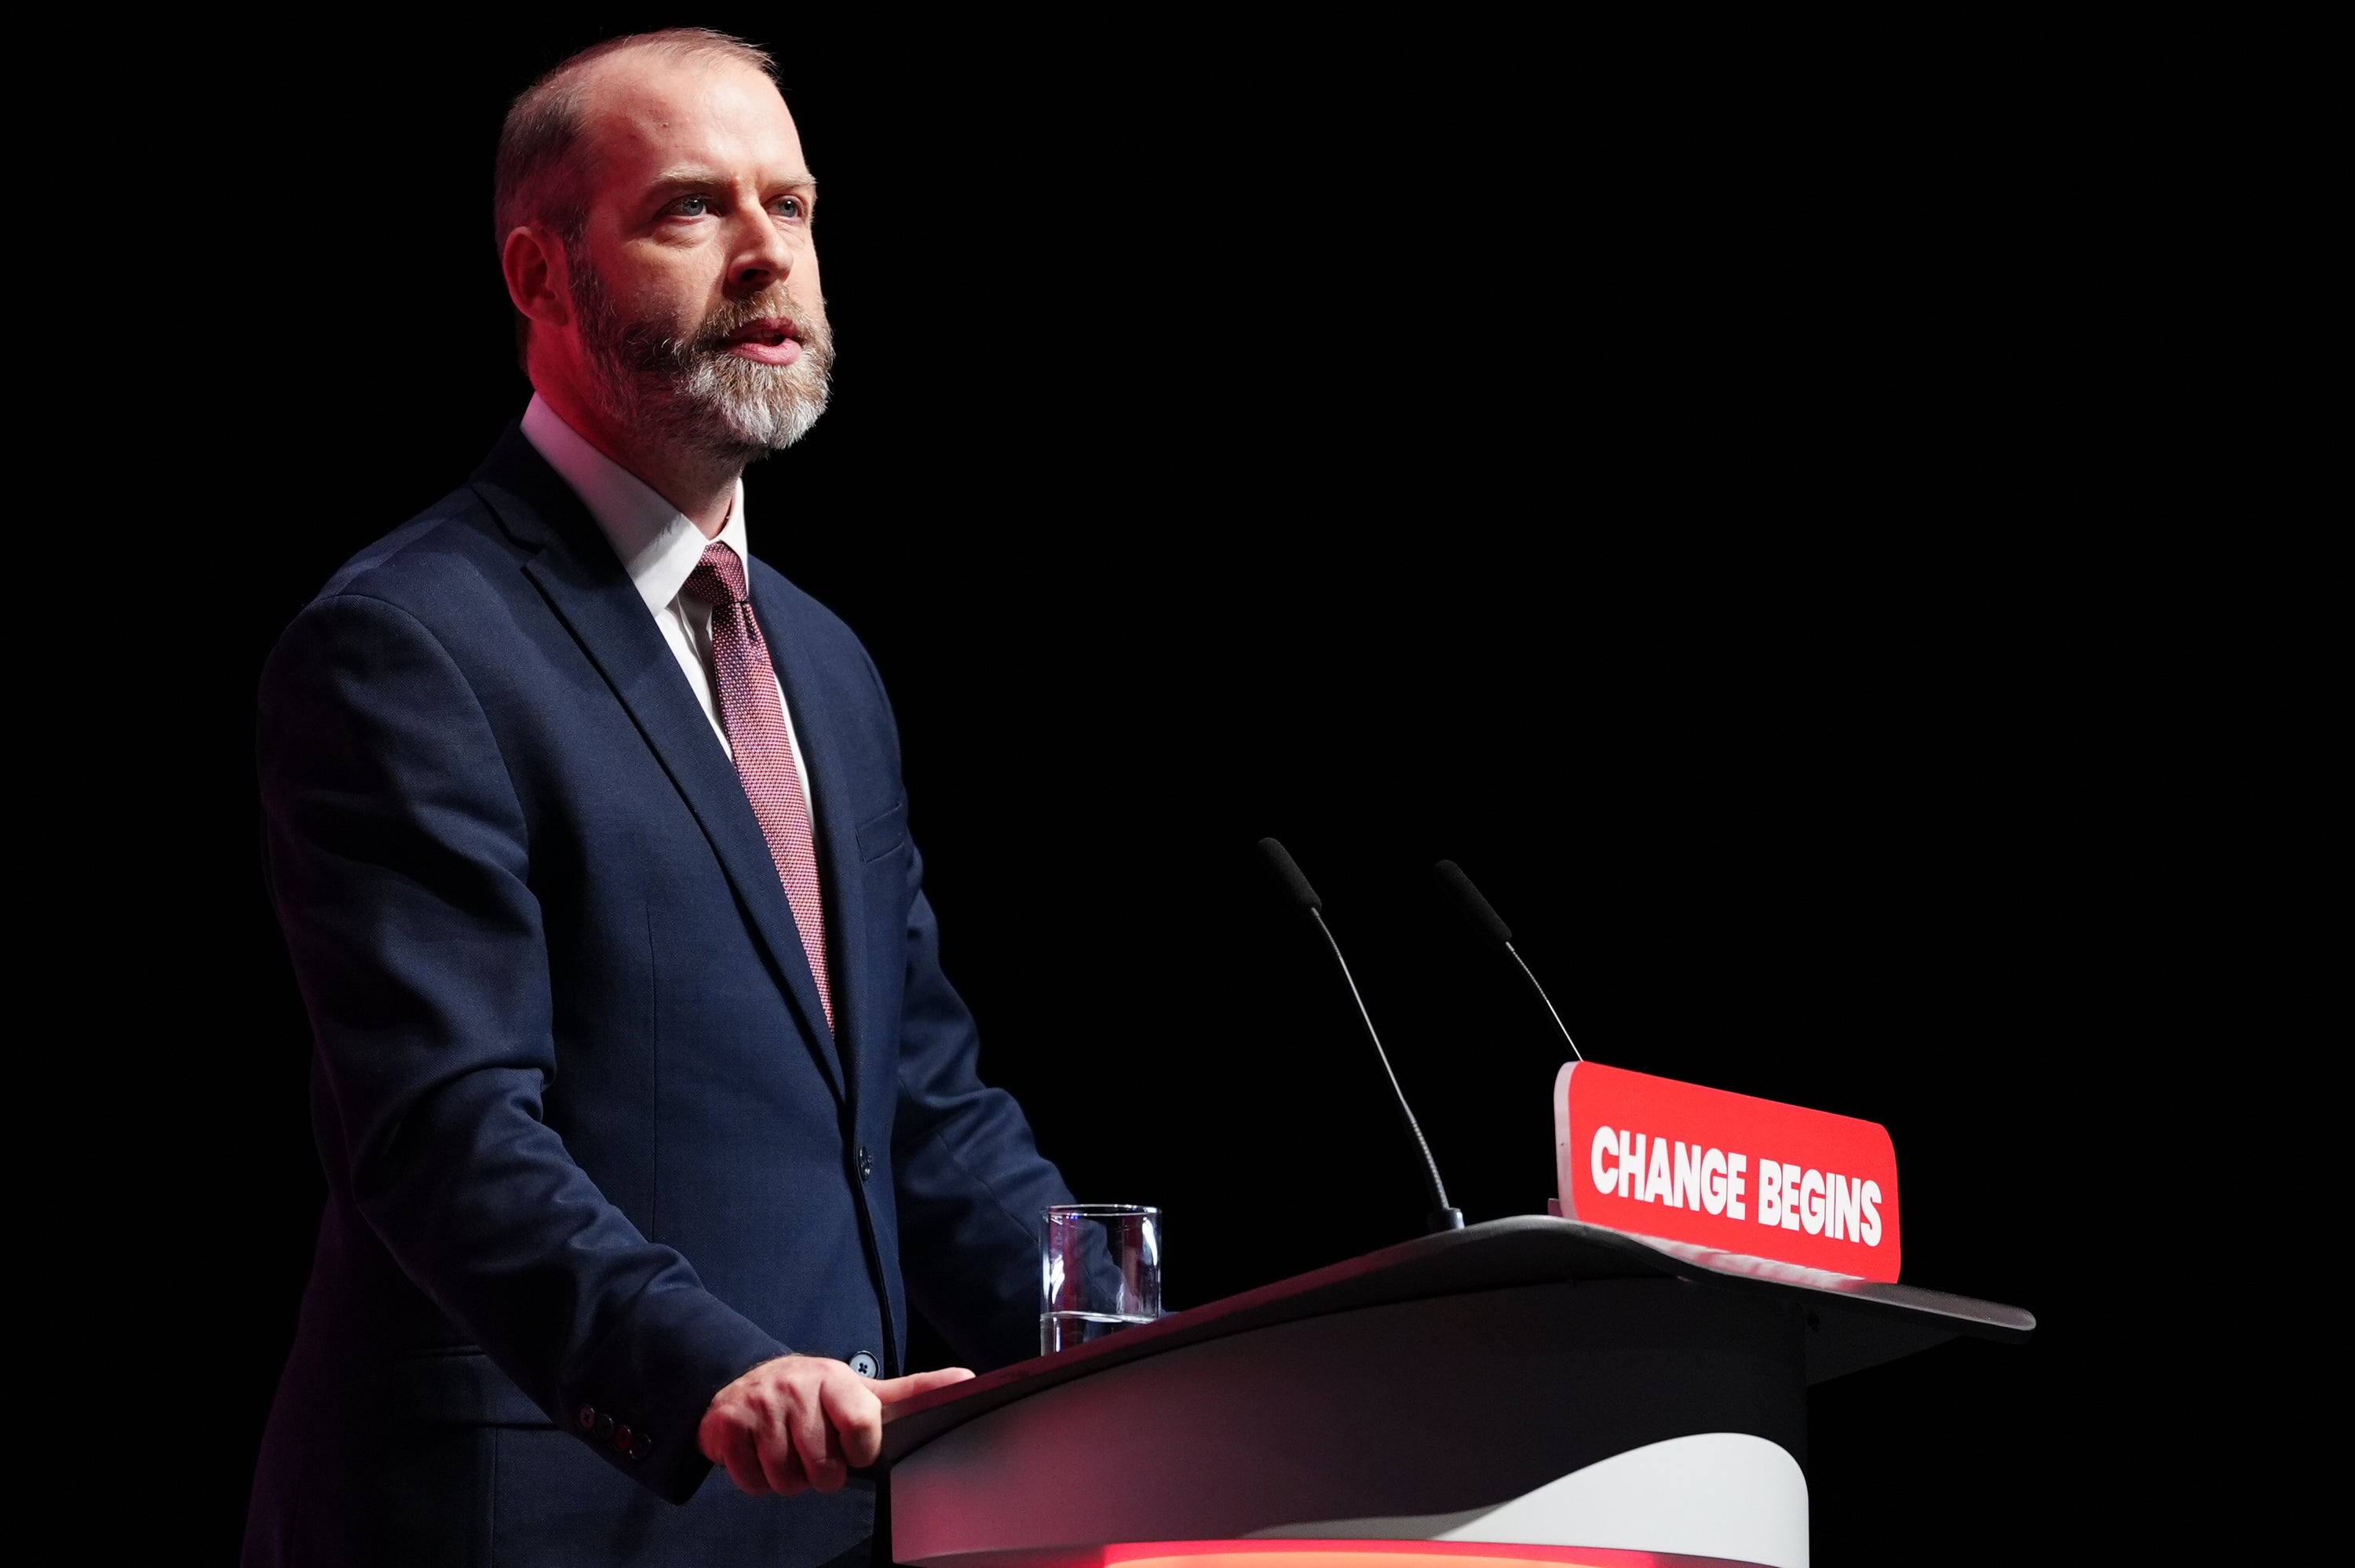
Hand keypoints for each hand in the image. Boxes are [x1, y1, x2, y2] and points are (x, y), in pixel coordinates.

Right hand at [698, 1354, 973, 1494]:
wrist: (750, 1382)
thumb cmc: (817, 1396)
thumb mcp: (863, 1391)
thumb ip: (912, 1391)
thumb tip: (967, 1378)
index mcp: (836, 1380)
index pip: (862, 1424)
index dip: (861, 1450)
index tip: (856, 1449)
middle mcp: (796, 1386)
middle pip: (820, 1468)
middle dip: (821, 1473)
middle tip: (817, 1453)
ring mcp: (758, 1404)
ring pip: (784, 1479)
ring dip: (789, 1478)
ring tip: (790, 1453)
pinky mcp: (724, 1424)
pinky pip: (750, 1481)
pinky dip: (756, 1479)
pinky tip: (761, 1454)